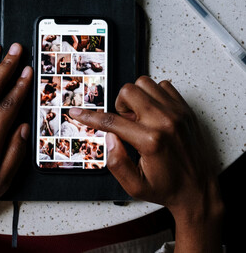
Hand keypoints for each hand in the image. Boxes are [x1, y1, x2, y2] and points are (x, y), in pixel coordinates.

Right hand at [70, 76, 223, 252]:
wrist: (198, 190)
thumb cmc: (168, 188)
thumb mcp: (134, 186)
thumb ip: (116, 161)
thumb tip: (109, 136)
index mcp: (150, 141)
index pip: (111, 121)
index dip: (89, 116)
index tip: (76, 112)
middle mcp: (165, 122)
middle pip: (128, 91)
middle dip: (119, 105)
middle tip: (125, 122)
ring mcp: (178, 113)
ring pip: (145, 83)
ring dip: (136, 97)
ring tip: (139, 116)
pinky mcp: (186, 109)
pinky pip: (164, 86)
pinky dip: (154, 95)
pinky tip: (153, 112)